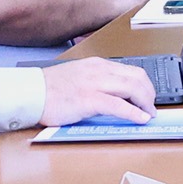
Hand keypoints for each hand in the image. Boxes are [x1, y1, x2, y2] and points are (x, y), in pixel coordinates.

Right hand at [40, 55, 157, 125]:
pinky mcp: (89, 100)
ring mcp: (95, 84)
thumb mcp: (79, 76)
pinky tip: (140, 119)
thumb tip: (116, 95)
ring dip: (146, 103)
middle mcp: (99, 71)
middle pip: (137, 77)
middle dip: (150, 93)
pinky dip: (133, 113)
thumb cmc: (50, 89)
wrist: (31, 92)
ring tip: (149, 114)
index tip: (148, 96)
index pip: (131, 70)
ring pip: (132, 88)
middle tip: (151, 107)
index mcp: (97, 65)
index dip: (145, 84)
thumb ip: (97, 82)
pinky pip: (118, 105)